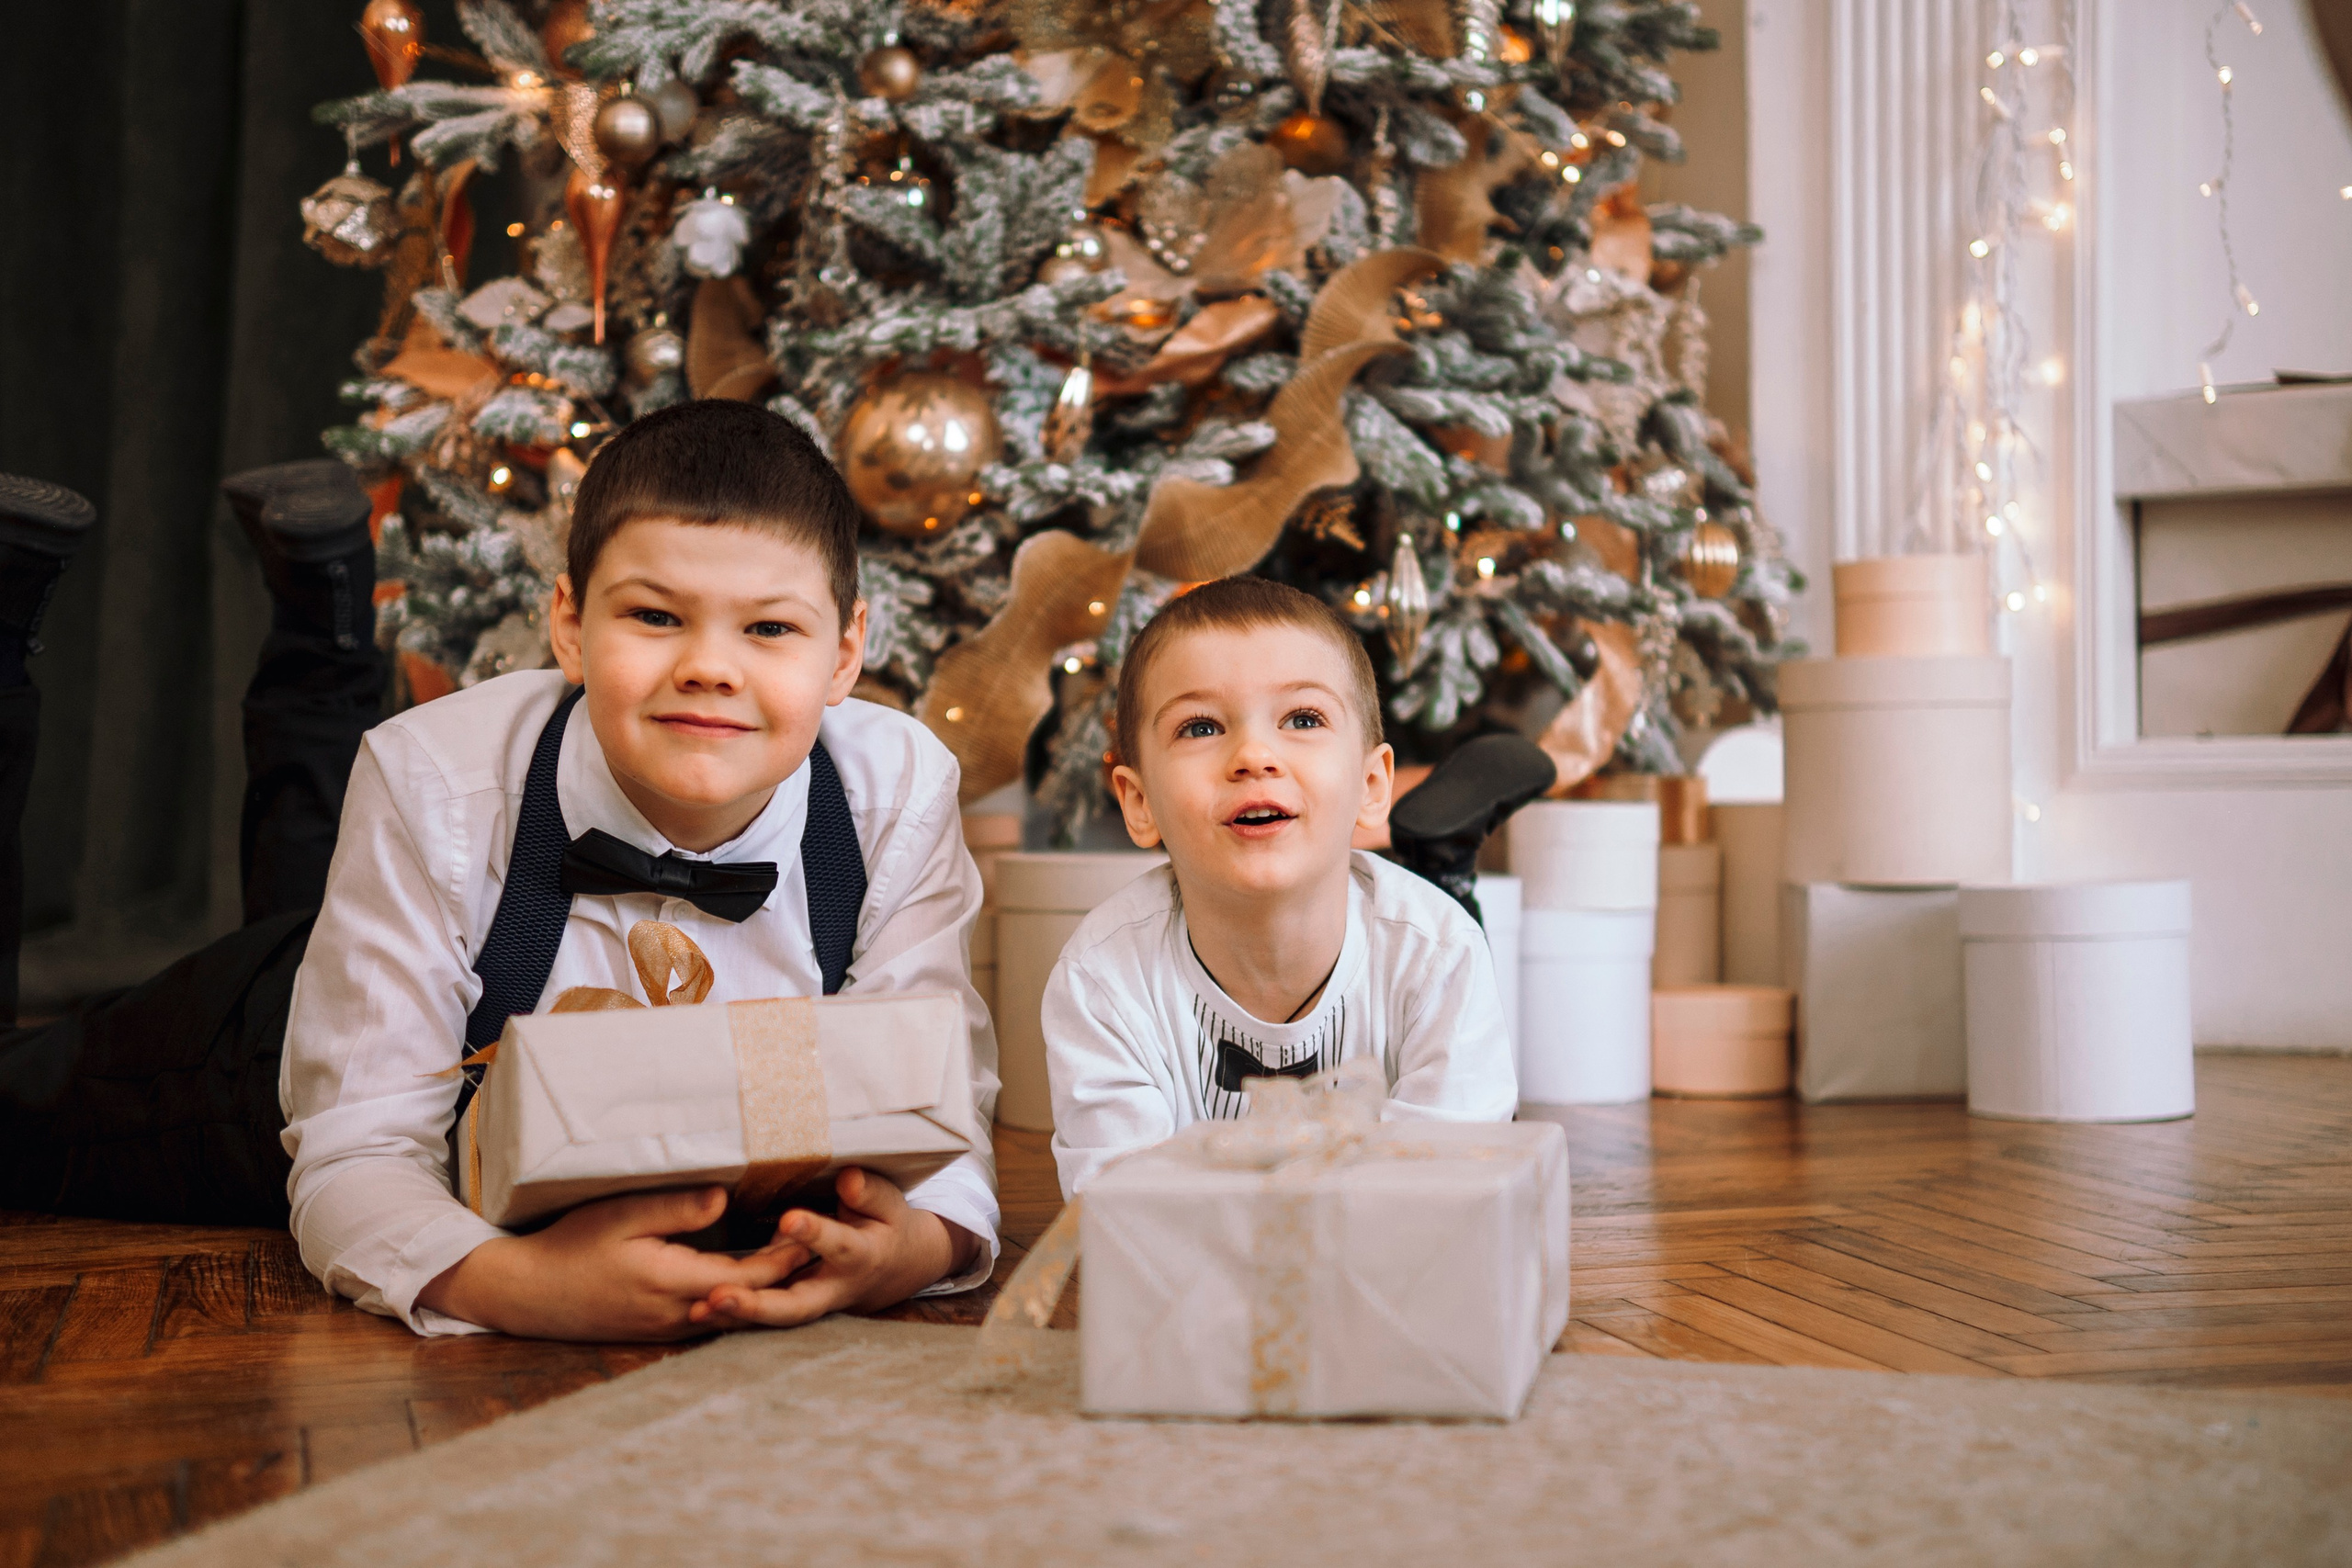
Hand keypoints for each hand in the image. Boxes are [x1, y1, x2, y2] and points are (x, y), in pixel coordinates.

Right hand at [416, 1186, 811, 1341]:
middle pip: (752, 1297)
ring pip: (737, 1312)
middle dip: (790, 1273)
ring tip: (806, 1258)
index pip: (751, 1273)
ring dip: (770, 1288)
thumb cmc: (570, 1246)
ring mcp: (671, 1328)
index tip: (821, 1226)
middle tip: (829, 1242)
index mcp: (675, 1283)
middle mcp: (680, 1315)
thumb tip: (727, 1199)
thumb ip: (675, 1208)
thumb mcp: (619, 1216)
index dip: (789, 1253)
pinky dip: (742, 1298)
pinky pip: (715, 1316)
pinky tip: (757, 1277)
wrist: (527, 1294)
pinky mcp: (661, 1329)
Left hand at [690, 1167, 978, 1330]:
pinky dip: (730, 1318)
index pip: (839, 1246)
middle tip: (719, 1295)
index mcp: (861, 1257)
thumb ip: (868, 1194)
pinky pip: (762, 1317)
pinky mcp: (793, 1307)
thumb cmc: (888, 1225)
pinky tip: (694, 1311)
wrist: (897, 1270)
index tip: (788, 1219)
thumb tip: (846, 1179)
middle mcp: (834, 1289)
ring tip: (695, 1309)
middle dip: (758, 1305)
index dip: (816, 1234)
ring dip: (735, 1317)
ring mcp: (812, 1304)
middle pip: (797, 1306)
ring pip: (773, 1319)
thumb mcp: (890, 1205)